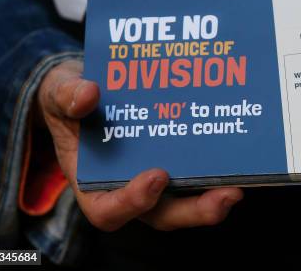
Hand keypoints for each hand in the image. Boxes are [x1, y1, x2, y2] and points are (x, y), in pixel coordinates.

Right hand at [36, 60, 242, 230]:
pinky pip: (197, 170)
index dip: (133, 202)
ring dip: (214, 195)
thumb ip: (66, 95)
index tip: (156, 177)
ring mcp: (155, 176)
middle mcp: (128, 186)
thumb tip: (87, 94)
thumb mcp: (59, 92)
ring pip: (186, 198)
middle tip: (227, 195)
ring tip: (241, 181)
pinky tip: (238, 147)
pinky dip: (217, 166)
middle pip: (163, 213)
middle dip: (195, 210)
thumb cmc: (69, 99)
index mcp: (92, 182)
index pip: (109, 210)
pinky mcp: (176, 159)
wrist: (85, 88)